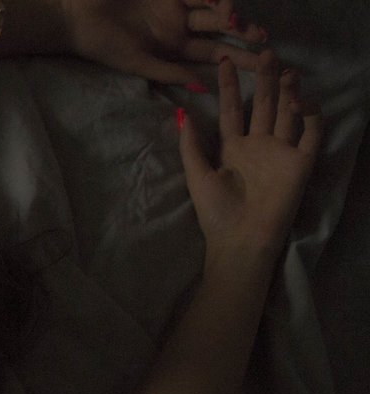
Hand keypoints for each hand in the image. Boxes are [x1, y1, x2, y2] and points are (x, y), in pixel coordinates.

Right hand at [58, 0, 270, 83]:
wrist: (76, 16)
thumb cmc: (102, 45)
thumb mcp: (137, 63)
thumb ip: (169, 72)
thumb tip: (204, 88)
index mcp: (175, 48)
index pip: (214, 54)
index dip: (238, 59)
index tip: (260, 65)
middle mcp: (180, 25)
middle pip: (220, 29)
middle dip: (242, 33)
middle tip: (263, 39)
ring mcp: (175, 4)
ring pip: (212, 6)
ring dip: (229, 12)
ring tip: (236, 21)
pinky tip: (220, 3)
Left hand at [179, 50, 323, 260]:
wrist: (240, 240)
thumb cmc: (216, 213)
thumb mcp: (197, 176)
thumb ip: (191, 146)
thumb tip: (180, 113)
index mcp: (233, 148)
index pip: (233, 110)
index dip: (229, 87)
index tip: (223, 63)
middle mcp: (259, 146)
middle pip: (264, 105)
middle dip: (265, 80)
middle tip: (264, 53)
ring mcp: (281, 152)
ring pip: (288, 113)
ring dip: (288, 91)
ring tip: (285, 70)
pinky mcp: (301, 163)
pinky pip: (310, 133)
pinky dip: (309, 114)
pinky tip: (299, 100)